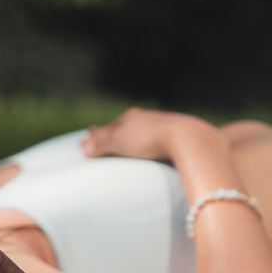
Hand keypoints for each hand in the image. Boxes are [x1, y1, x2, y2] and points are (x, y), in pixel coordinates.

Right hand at [81, 108, 212, 160]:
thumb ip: (101, 143)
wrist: (188, 138)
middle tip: (106, 144)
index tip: (89, 139)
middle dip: (116, 136)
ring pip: (145, 135)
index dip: (99, 135)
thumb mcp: (119, 140)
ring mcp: (165, 128)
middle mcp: (147, 119)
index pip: (110, 127)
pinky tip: (153, 155)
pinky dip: (151, 148)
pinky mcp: (179, 140)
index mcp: (131, 117)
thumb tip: (83, 146)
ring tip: (128, 151)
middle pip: (127, 128)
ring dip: (135, 142)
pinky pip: (160, 144)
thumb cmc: (150, 138)